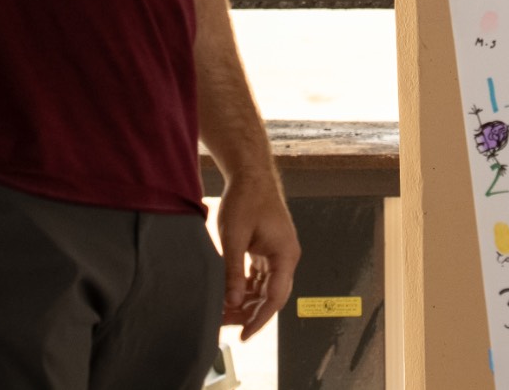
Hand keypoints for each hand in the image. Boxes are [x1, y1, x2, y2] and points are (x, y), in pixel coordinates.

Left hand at [215, 170, 298, 339]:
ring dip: (245, 301)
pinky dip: (244, 287)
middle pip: (270, 296)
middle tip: (224, 325)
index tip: (244, 335)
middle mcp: (285, 257)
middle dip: (248, 313)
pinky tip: (228, 295)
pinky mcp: (267, 250)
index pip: (275, 297)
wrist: (250, 174)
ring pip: (264, 288)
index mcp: (285, 255)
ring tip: (222, 312)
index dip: (259, 319)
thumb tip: (232, 301)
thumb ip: (233, 270)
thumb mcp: (234, 236)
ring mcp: (277, 254)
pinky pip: (259, 277)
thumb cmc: (246, 199)